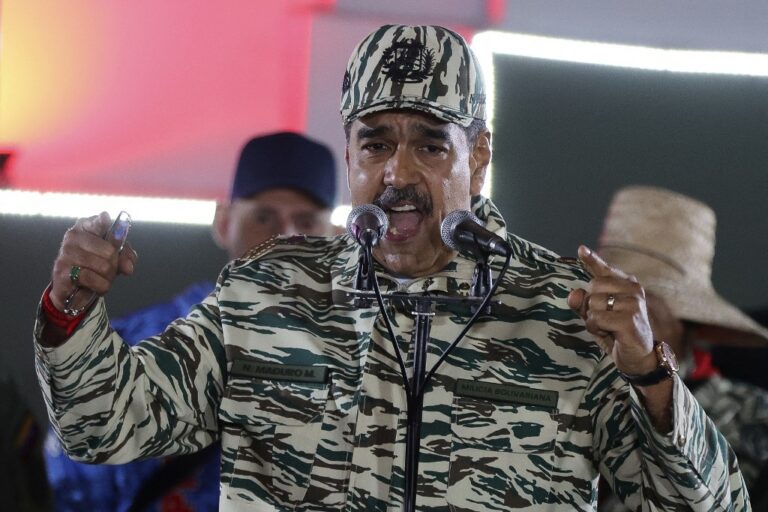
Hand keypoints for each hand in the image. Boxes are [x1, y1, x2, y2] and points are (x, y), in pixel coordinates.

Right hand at [49, 212, 137, 311]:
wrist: (72, 288)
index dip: (102, 222)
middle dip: (115, 266)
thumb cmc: (94, 266)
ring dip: (108, 279)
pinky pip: (92, 279)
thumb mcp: (114, 257)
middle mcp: (73, 237)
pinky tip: (93, 286)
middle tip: (107, 271)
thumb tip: (128, 267)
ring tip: (100, 279)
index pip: (97, 221)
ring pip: (103, 267)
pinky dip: (99, 287)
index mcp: (86, 227)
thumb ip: (125, 256)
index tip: (105, 219)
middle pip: (110, 252)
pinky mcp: (61, 272)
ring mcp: (65, 254)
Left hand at [567, 245, 656, 375]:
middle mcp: (633, 290)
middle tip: (604, 320)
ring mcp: (633, 303)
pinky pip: (596, 318)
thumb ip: (584, 303)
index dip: (591, 260)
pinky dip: (596, 329)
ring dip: (593, 320)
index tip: (581, 249)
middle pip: (592, 287)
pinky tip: (611, 334)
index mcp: (627, 285)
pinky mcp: (629, 319)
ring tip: (609, 328)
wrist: (640, 359)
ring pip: (593, 303)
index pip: (604, 270)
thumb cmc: (618, 334)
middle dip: (589, 306)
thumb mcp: (597, 316)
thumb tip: (573, 294)